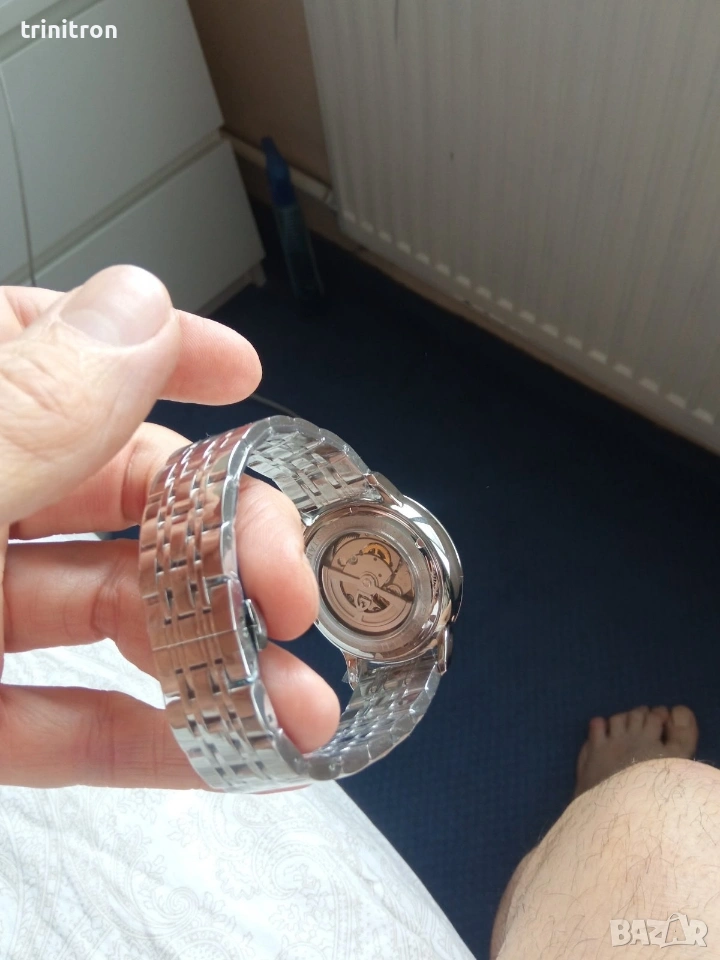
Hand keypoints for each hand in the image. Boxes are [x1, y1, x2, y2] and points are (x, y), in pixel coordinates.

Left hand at [0, 266, 338, 788]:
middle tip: (291, 580)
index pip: (41, 350)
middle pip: (104, 495)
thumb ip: (24, 410)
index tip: (240, 369)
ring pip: (96, 615)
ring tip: (299, 700)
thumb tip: (139, 310)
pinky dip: (141, 740)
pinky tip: (222, 750)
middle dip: (218, 536)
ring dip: (207, 655)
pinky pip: (54, 727)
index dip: (147, 348)